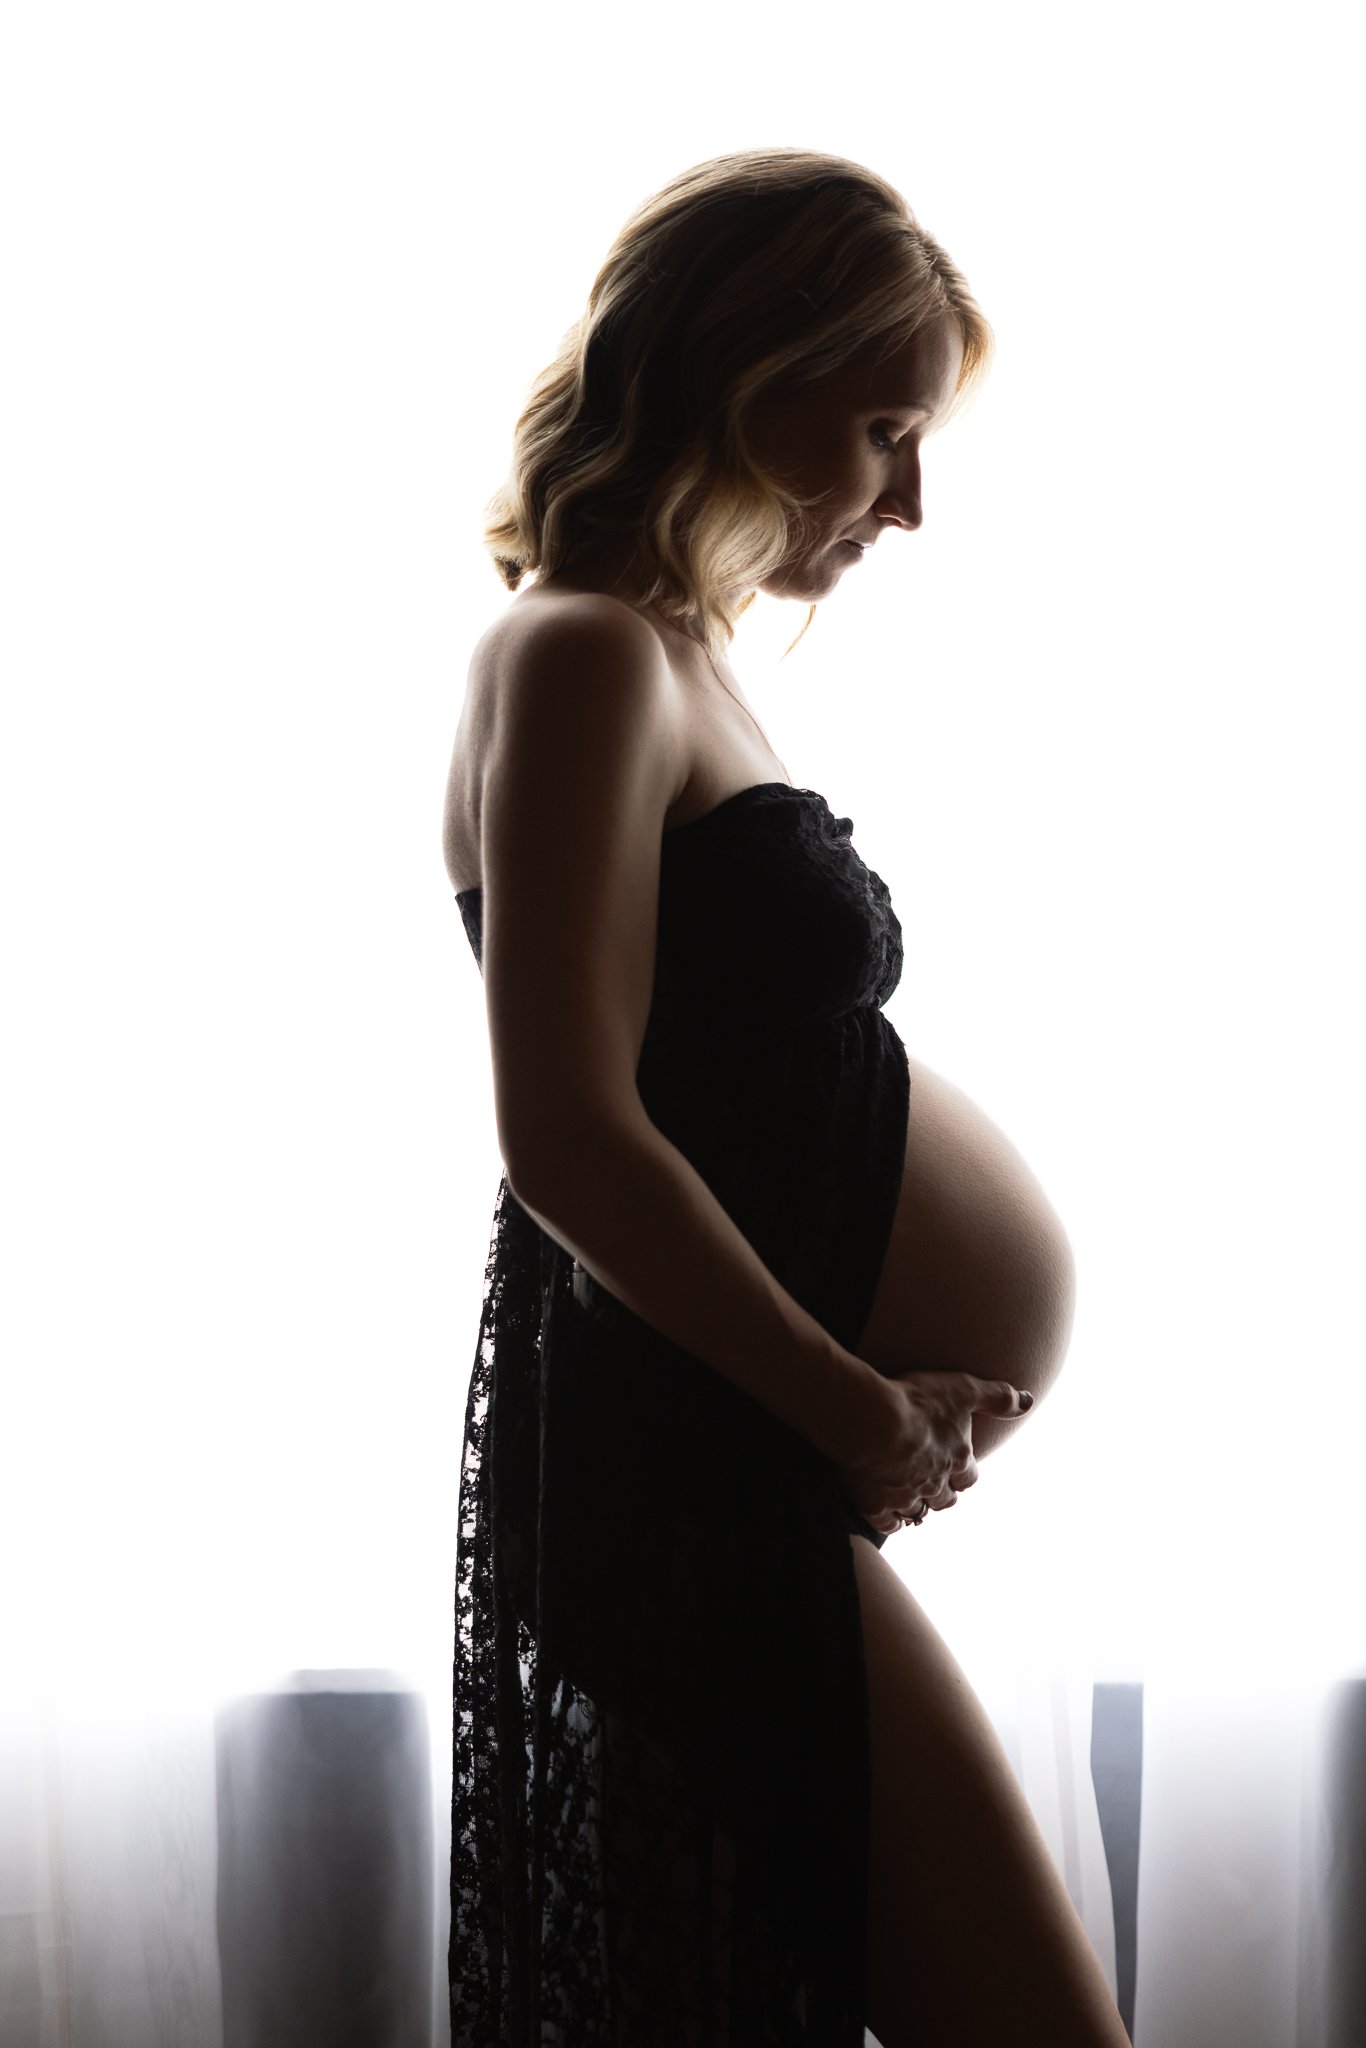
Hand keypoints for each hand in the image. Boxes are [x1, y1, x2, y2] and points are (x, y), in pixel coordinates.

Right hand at [831, 1369, 1032, 1536]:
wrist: (874, 1422)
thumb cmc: (920, 1403)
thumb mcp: (964, 1390)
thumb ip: (998, 1397)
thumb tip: (1029, 1401)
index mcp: (957, 1459)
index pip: (968, 1476)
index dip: (963, 1473)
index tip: (958, 1469)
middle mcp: (936, 1483)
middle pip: (946, 1498)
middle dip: (943, 1493)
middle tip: (934, 1486)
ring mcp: (906, 1497)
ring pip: (918, 1512)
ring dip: (916, 1508)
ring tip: (908, 1500)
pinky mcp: (877, 1505)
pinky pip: (888, 1523)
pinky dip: (889, 1521)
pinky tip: (886, 1515)